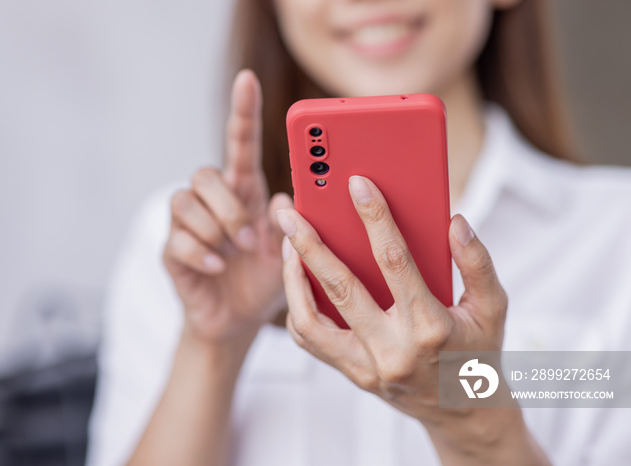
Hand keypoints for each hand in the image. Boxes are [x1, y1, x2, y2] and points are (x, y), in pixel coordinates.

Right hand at [163, 70, 291, 344]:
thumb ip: (291, 226)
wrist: (238, 321)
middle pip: (204, 174)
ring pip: (183, 201)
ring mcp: (189, 226)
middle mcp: (214, 202)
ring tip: (234, 254)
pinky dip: (201, 254)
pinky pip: (176, 239)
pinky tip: (218, 268)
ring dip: (214, 229)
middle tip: (249, 238)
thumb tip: (286, 200)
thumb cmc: (265, 279)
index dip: (243, 112)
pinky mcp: (173, 251)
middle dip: (226, 205)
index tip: (247, 80)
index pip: (241, 144)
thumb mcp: (289, 253)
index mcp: (244, 192)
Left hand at [277, 176, 547, 463]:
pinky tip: (298, 280)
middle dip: (309, 245)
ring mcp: (367, 366)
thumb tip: (455, 222)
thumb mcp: (493, 307)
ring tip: (287, 245)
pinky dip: (298, 308)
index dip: (375, 218)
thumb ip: (477, 263)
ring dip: (292, 279)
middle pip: (340, 289)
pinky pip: (311, 341)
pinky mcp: (352, 374)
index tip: (357, 184)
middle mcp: (392, 350)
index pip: (395, 262)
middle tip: (289, 213)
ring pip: (311, 321)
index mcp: (430, 327)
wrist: (464, 411)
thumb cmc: (478, 352)